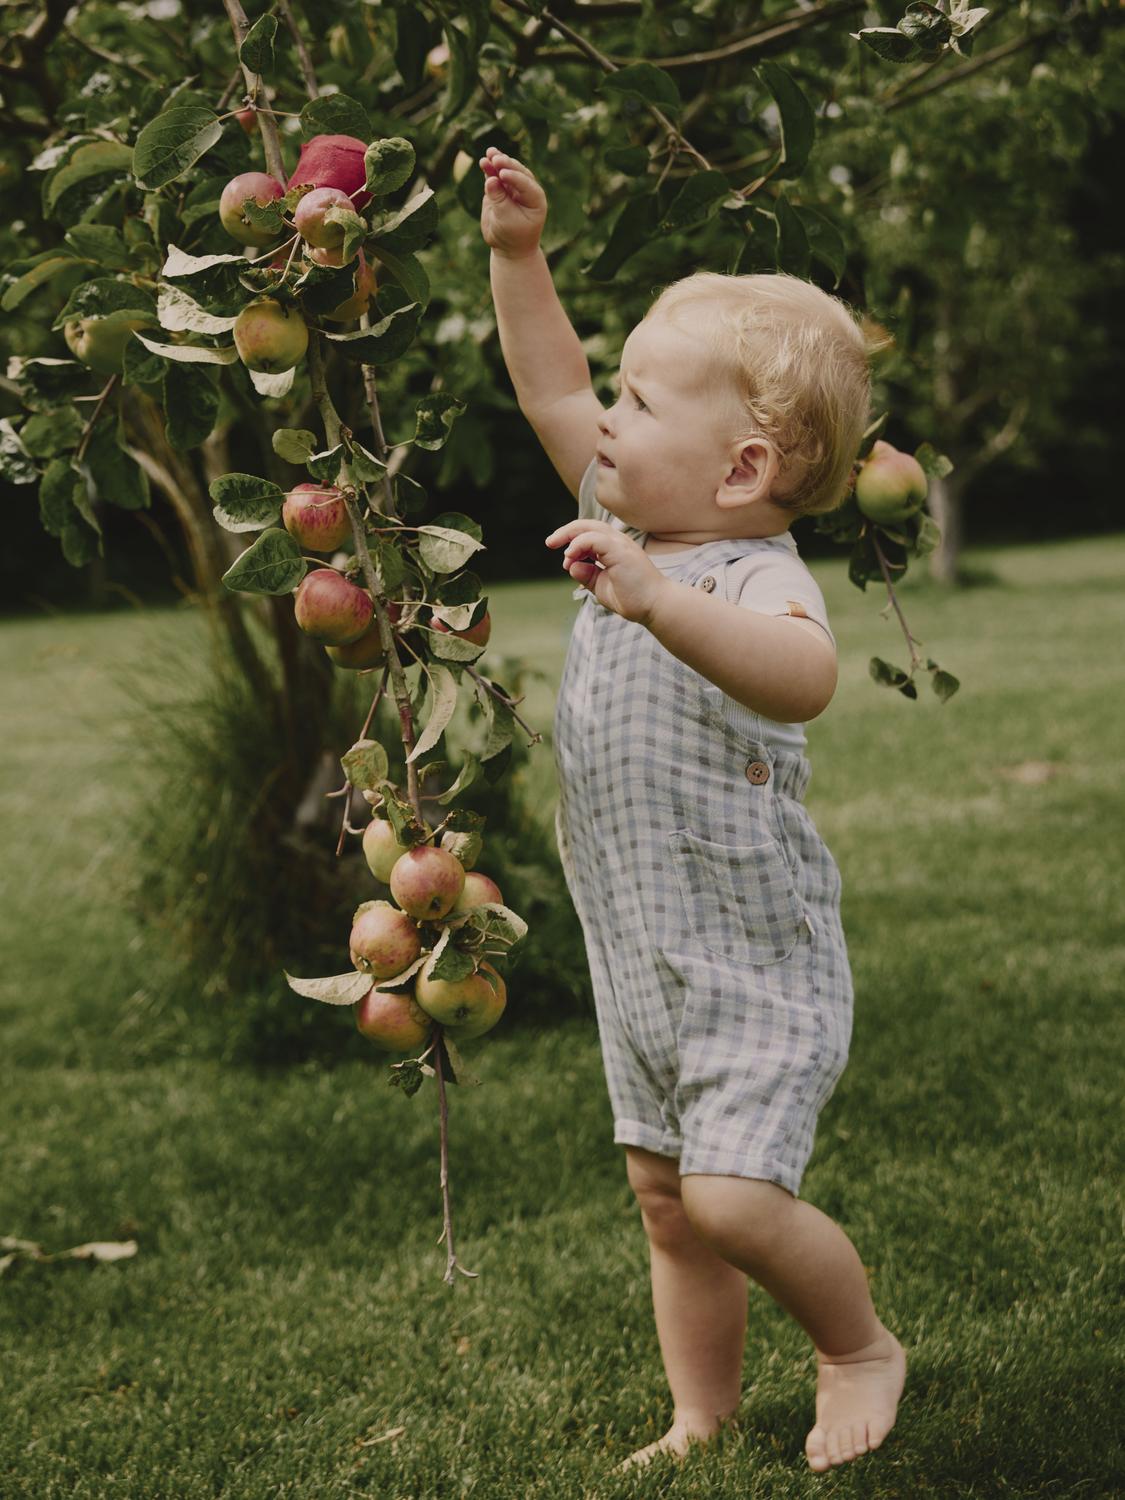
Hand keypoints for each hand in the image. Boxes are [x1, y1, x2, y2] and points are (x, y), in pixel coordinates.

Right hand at [479, 147, 547, 259]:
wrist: (508, 247)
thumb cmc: (512, 237)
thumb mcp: (506, 220)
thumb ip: (499, 200)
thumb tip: (490, 179)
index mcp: (535, 198)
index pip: (525, 183)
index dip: (514, 177)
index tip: (502, 174)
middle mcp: (526, 189)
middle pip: (517, 172)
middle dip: (506, 164)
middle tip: (495, 158)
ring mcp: (513, 187)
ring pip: (506, 170)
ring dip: (497, 161)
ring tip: (489, 154)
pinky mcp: (501, 188)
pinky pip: (496, 175)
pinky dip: (490, 169)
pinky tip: (484, 162)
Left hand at [545, 519, 668, 627]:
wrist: (654, 607)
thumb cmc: (632, 598)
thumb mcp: (601, 586)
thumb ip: (586, 575)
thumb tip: (570, 565)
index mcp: (614, 548)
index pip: (590, 533)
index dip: (572, 538)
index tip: (562, 555)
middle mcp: (618, 542)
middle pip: (588, 525)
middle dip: (566, 531)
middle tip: (550, 542)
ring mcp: (621, 545)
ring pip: (590, 528)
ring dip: (570, 536)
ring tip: (561, 552)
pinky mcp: (620, 551)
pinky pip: (594, 539)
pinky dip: (579, 545)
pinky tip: (571, 556)